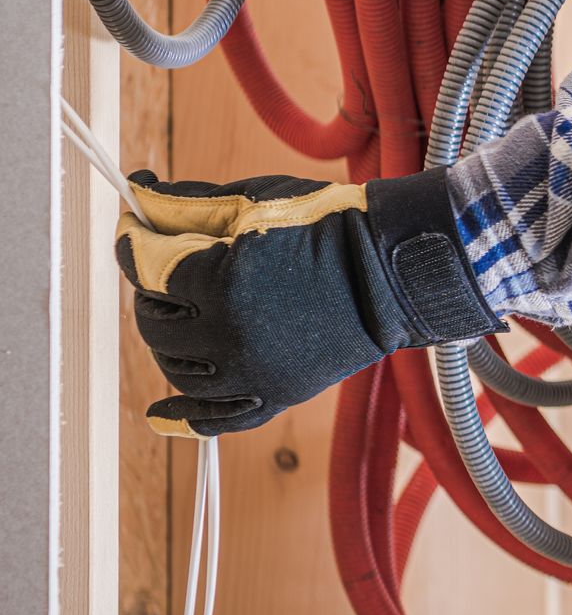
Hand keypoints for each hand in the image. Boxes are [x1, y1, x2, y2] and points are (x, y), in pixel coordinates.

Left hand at [114, 167, 500, 436]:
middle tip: (172, 265)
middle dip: (153, 289)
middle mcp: (229, 336)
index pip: (145, 266)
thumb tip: (134, 194)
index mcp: (220, 283)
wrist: (394, 267)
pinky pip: (219, 419)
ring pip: (174, 368)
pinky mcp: (277, 393)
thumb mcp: (254, 201)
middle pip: (152, 321)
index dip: (132, 240)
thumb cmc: (331, 225)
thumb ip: (186, 205)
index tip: (133, 226)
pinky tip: (161, 415)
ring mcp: (253, 372)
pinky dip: (186, 420)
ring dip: (167, 339)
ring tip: (184, 314)